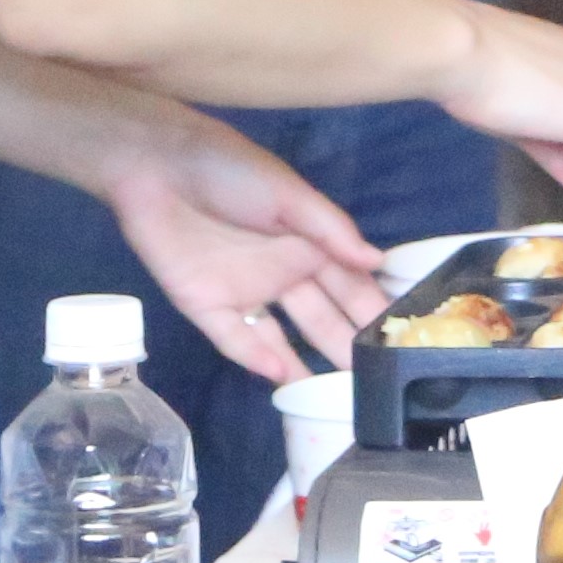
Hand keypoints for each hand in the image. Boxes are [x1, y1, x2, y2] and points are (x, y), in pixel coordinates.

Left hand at [101, 124, 387, 381]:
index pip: (349, 285)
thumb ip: (331, 230)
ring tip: (335, 396)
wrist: (158, 167)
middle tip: (378, 382)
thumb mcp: (289, 194)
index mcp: (308, 243)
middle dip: (347, 347)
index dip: (373, 311)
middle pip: (322, 318)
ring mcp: (245, 293)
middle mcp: (282, 273)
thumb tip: (378, 261)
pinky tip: (282, 375)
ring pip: (283, 338)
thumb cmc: (231, 171)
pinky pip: (236, 339)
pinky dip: (258, 357)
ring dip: (307, 364)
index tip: (404, 341)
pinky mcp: (207, 307)